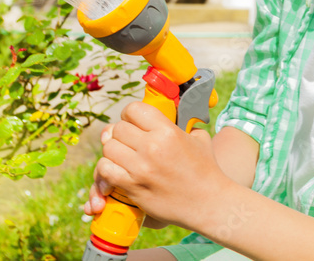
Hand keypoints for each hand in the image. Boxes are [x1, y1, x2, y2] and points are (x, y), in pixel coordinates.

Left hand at [83, 102, 230, 229]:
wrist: (208, 203)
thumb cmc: (205, 170)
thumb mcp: (199, 137)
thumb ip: (183, 122)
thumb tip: (171, 112)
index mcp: (167, 131)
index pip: (133, 109)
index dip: (129, 114)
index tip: (132, 121)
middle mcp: (152, 147)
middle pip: (117, 128)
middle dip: (120, 133)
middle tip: (128, 141)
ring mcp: (141, 168)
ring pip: (108, 148)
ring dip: (113, 151)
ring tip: (122, 156)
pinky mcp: (133, 187)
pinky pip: (105, 170)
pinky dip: (106, 169)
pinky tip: (116, 171)